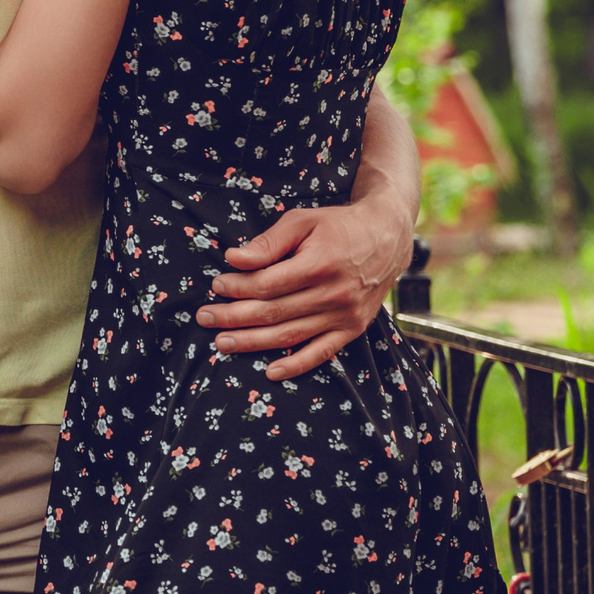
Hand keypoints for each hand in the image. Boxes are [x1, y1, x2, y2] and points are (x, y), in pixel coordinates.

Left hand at [199, 198, 414, 378]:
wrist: (388, 237)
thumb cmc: (338, 226)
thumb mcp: (303, 220)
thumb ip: (268, 242)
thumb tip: (234, 259)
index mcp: (319, 264)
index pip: (267, 284)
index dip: (238, 287)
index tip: (216, 286)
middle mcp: (333, 294)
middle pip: (273, 313)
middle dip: (234, 317)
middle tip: (204, 319)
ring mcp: (345, 315)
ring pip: (290, 336)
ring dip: (253, 342)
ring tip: (222, 343)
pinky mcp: (353, 328)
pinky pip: (322, 353)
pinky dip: (296, 366)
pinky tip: (271, 372)